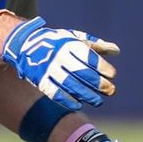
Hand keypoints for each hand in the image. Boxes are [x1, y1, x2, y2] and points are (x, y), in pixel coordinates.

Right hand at [1, 17, 118, 110]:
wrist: (26, 44)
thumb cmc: (57, 41)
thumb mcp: (75, 37)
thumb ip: (96, 45)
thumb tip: (116, 51)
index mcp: (69, 44)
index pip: (89, 57)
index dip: (102, 67)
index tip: (112, 75)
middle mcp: (59, 56)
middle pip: (82, 72)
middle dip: (98, 83)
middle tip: (111, 91)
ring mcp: (49, 69)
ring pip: (70, 85)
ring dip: (86, 95)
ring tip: (98, 101)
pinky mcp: (40, 80)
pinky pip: (55, 92)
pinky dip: (67, 100)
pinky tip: (78, 104)